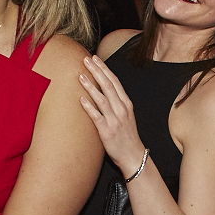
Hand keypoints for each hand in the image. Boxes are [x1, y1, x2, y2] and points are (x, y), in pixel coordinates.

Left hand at [79, 55, 146, 171]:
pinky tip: (81, 99)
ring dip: (91, 86)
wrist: (133, 156)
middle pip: (108, 86)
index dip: (104, 69)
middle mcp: (121, 109)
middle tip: (86, 60)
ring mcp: (115, 120)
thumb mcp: (126, 115)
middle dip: (97, 71)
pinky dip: (89, 107)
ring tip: (81, 75)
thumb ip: (116, 103)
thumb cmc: (127, 136)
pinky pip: (97, 117)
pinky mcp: (107, 131)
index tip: (95, 58)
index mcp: (126, 103)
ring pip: (102, 99)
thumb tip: (102, 90)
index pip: (115, 81)